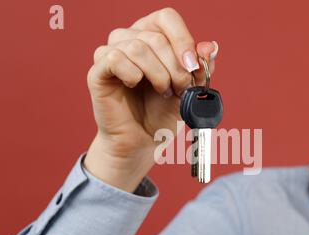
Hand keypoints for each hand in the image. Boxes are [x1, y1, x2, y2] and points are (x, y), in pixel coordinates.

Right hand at [83, 7, 217, 191]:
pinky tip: (135, 86)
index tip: (193, 65)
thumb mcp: (189, 90)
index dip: (183, 39)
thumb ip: (200, 67)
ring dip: (157, 74)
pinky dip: (132, 74)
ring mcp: (111, 54)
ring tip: (163, 92)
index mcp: (152, 37)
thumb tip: (210, 46)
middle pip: (155, 36)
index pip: (166, 18)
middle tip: (180, 88)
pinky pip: (113, 58)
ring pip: (137, 47)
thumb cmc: (162, 114)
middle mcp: (130, 40)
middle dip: (175, 66)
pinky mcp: (98, 73)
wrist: (144, 141)